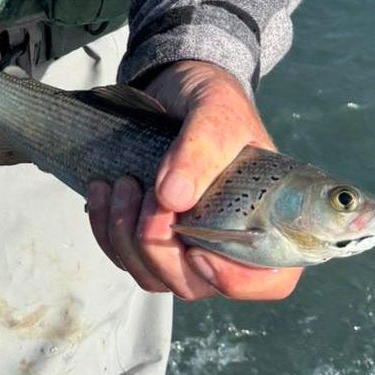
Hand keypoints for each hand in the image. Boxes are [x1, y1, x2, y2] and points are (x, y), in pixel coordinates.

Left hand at [86, 60, 303, 304]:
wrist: (180, 89)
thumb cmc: (216, 103)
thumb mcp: (217, 113)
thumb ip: (202, 149)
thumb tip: (173, 198)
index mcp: (271, 222)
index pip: (270, 281)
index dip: (235, 280)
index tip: (196, 249)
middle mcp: (231, 246)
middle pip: (195, 284)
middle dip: (159, 247)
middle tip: (147, 194)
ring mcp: (189, 247)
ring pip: (153, 278)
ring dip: (126, 237)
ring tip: (122, 184)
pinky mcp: (153, 239)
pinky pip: (123, 258)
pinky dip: (106, 229)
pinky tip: (103, 190)